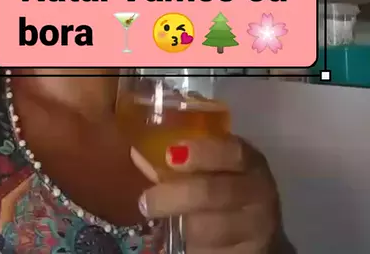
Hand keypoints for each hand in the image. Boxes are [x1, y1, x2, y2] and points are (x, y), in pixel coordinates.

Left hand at [132, 136, 289, 253]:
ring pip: (213, 228)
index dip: (203, 152)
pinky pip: (213, 252)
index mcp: (249, 162)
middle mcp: (258, 192)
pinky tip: (179, 239)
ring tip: (159, 219)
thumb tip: (137, 153)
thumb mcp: (210, 170)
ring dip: (181, 224)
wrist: (252, 229)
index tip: (171, 155)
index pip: (232, 152)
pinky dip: (192, 247)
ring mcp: (256, 228)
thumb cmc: (222, 188)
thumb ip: (180, 161)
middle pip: (216, 193)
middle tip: (146, 200)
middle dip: (177, 195)